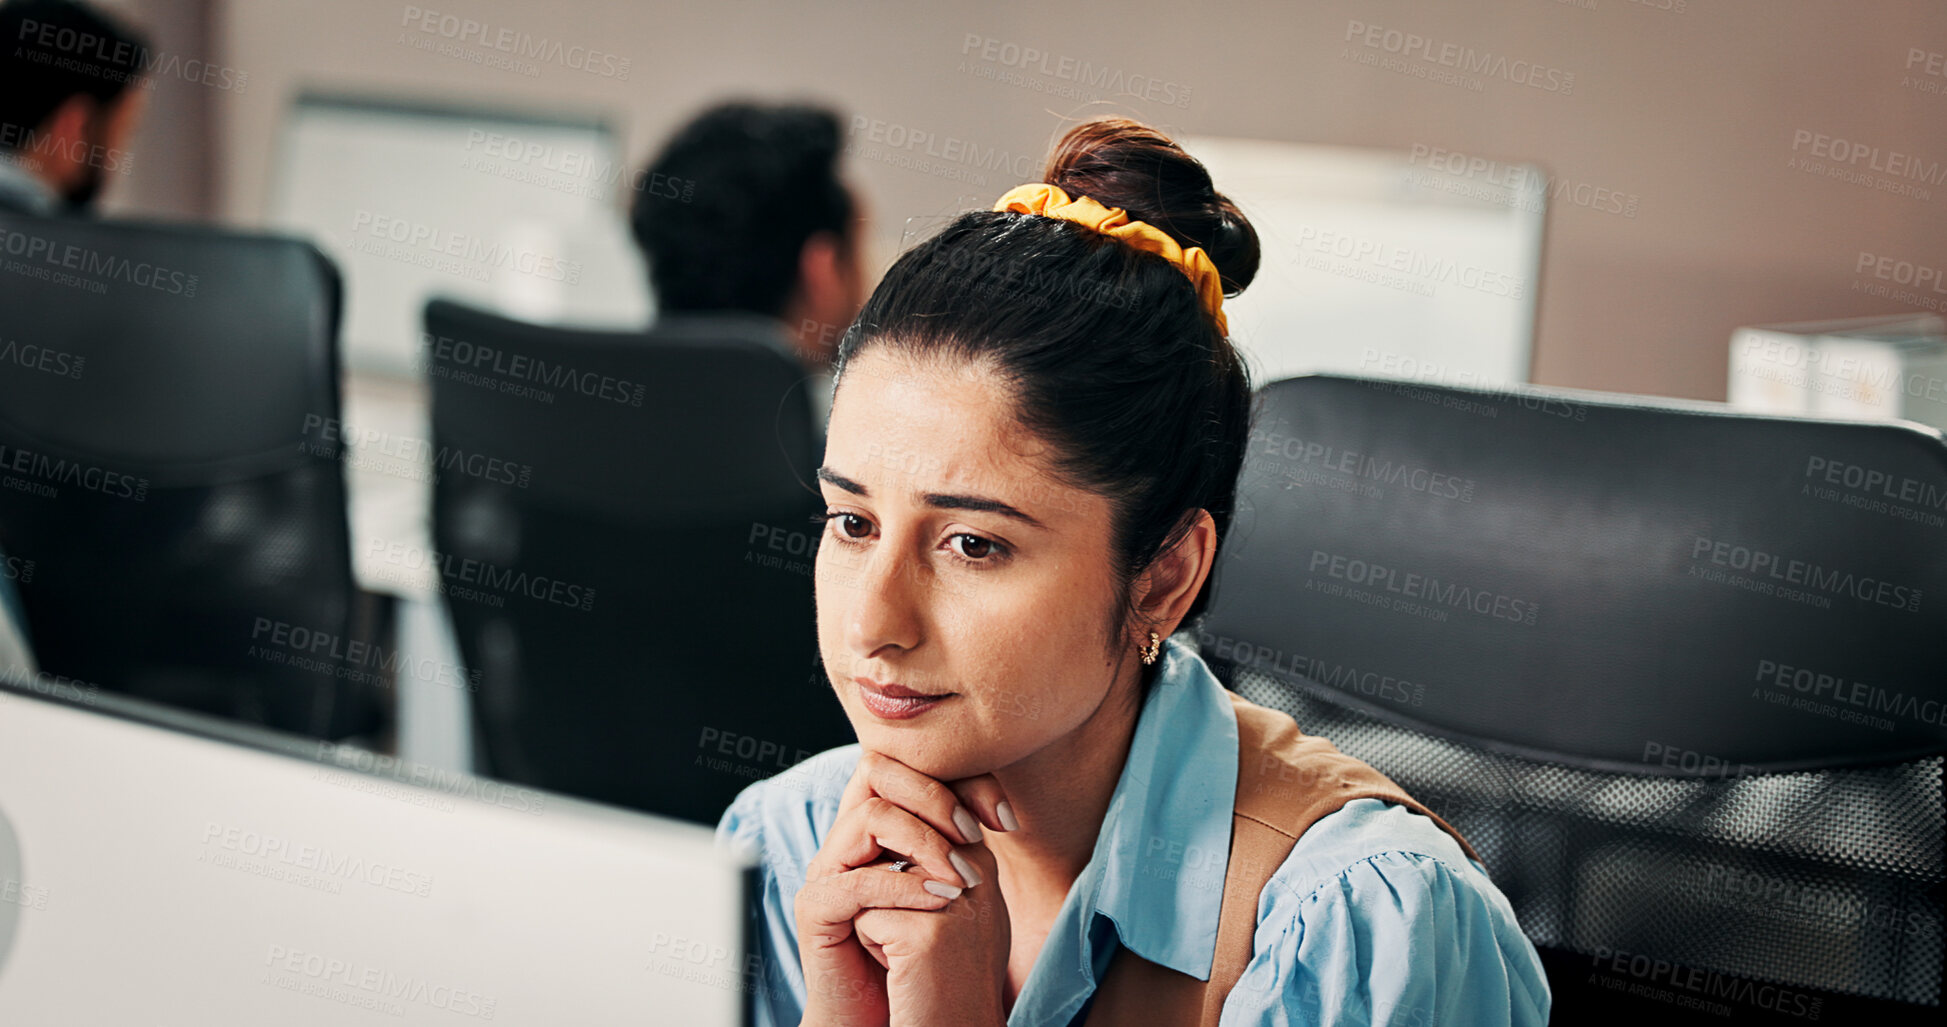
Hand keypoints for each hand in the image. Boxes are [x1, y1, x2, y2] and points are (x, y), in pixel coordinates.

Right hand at [795, 750, 1012, 1026]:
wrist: (894, 1016)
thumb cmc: (928, 952)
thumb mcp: (956, 888)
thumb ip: (964, 845)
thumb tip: (1003, 808)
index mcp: (878, 823)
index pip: (910, 766)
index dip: (961, 779)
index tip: (1004, 818)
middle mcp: (846, 837)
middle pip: (878, 770)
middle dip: (936, 796)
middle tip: (975, 834)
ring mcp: (827, 869)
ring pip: (870, 816)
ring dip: (925, 841)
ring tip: (961, 878)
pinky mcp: (815, 908)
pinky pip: (856, 881)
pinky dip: (904, 887)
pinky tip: (941, 902)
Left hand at [855, 836, 1009, 1026]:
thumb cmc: (946, 978)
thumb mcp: (952, 910)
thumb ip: (936, 864)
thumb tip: (897, 822)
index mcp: (981, 865)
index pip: (913, 834)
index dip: (895, 875)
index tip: (919, 918)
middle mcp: (974, 877)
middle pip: (888, 854)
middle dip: (884, 894)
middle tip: (916, 941)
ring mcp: (953, 904)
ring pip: (872, 881)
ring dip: (877, 917)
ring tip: (908, 953)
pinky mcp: (926, 935)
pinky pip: (865, 917)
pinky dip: (871, 945)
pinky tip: (900, 970)